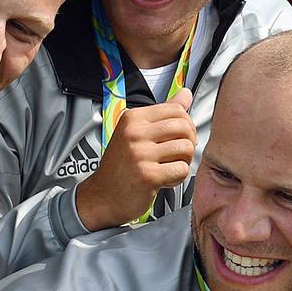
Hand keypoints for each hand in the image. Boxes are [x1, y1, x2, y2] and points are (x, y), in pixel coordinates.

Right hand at [75, 88, 195, 229]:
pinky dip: (178, 177)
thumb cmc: (121, 167)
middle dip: (189, 142)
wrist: (102, 196)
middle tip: (178, 154)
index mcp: (132, 118)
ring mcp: (140, 154)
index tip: (180, 137)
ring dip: (184, 161)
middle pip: (184, 127)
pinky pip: (181, 170)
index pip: (176, 109)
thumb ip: (163, 114)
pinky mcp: (148, 175)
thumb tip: (185, 94)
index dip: (186, 124)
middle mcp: (135, 133)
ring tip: (170, 167)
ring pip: (186, 148)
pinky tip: (165, 180)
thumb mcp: (136, 133)